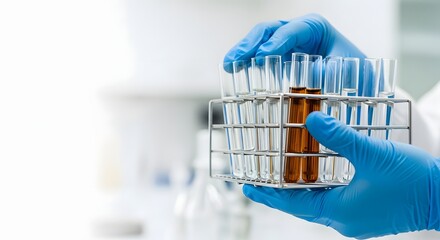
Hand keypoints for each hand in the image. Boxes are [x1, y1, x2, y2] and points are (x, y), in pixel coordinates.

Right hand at [224, 13, 365, 62]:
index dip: (275, 43)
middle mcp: (297, 31)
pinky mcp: (281, 55)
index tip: (262, 56)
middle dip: (250, 44)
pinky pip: (260, 54)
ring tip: (228, 63)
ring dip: (243, 51)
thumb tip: (312, 70)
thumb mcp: (346, 67)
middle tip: (235, 59)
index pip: (290, 31)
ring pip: (260, 41)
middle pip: (268, 31)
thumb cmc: (353, 68)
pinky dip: (248, 60)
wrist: (355, 76)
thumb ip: (329, 67)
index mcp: (314, 27)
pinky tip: (235, 68)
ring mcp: (286, 42)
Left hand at [243, 112, 439, 238]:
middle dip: (279, 193)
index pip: (293, 203)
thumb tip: (310, 121)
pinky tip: (314, 177)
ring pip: (315, 204)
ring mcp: (355, 218)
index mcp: (340, 211)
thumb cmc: (414, 180)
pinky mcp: (365, 213)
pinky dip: (317, 189)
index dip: (269, 194)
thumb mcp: (373, 153)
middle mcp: (343, 220)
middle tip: (258, 180)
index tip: (247, 187)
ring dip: (297, 190)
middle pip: (300, 205)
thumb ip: (340, 136)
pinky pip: (331, 202)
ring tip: (280, 176)